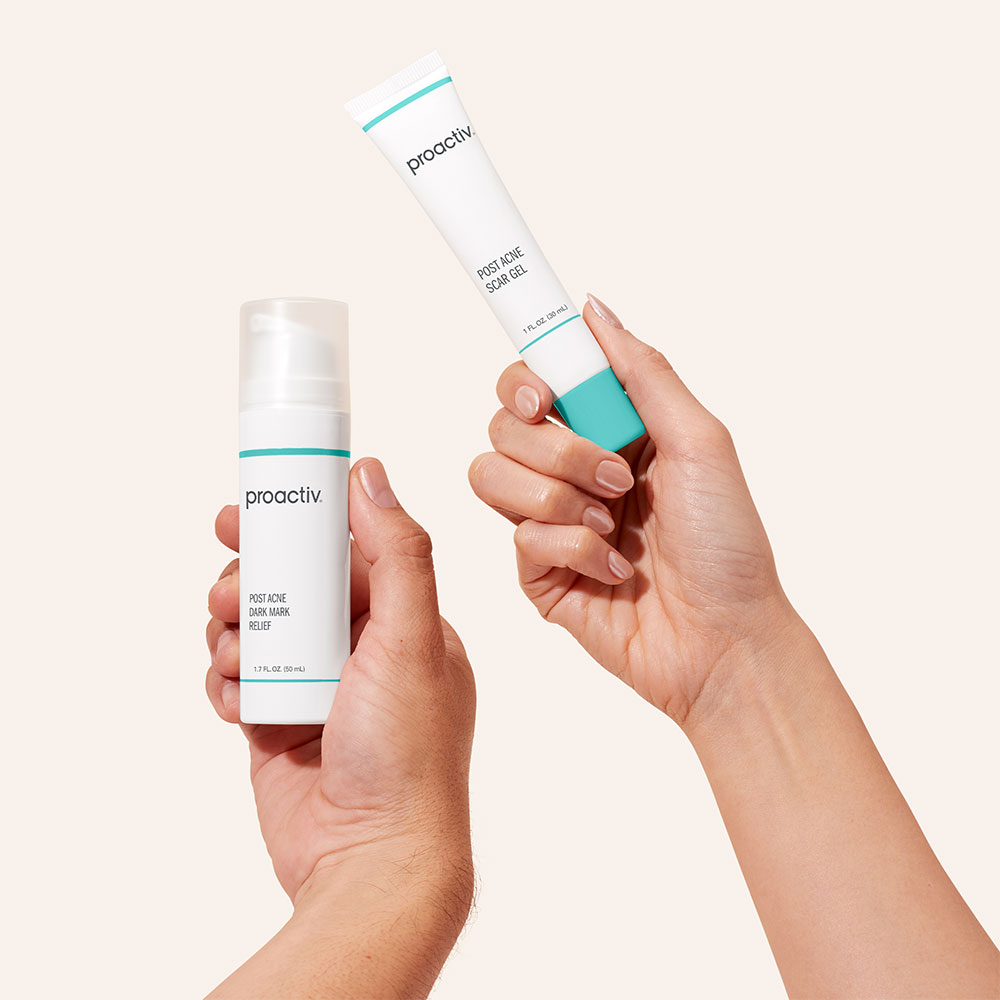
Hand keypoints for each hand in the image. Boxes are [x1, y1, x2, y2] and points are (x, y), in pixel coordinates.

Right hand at [205, 458, 475, 908]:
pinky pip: (238, 681)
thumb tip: (369, 472)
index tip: (248, 511)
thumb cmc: (406, 753)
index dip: (296, 526)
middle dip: (252, 580)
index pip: (346, 553)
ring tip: (231, 655)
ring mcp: (318, 689)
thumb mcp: (412, 640)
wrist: (371, 861)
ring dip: (232, 633)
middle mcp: (363, 651)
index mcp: (404, 624)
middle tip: (225, 590)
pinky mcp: (278, 725)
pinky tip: (232, 697)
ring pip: (258, 630)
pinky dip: (225, 682)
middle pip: (292, 587)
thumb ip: (399, 554)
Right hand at [469, 294, 795, 727]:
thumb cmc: (728, 543)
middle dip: (558, 450)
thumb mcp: (700, 441)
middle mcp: (572, 470)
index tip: (544, 395)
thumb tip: (592, 307)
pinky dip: (573, 549)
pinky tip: (612, 568)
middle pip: (503, 425)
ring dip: (558, 498)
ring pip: (491, 476)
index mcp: (609, 430)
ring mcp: (550, 521)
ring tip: (610, 524)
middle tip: (614, 476)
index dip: (526, 380)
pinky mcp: (538, 573)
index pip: (535, 383)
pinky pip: (520, 538)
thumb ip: (643, 370)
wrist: (724, 639)